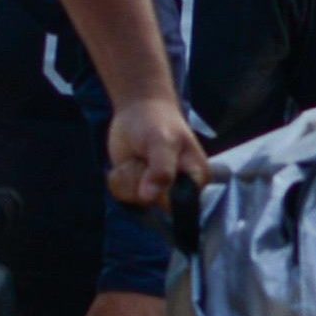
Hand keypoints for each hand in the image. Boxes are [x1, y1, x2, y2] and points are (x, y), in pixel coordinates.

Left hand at [105, 92, 208, 209]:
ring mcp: (157, 191)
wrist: (138, 109)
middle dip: (141, 180)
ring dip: (128, 176)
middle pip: (154, 205)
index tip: (153, 169)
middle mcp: (179, 191)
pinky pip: (121, 195)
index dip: (162, 195)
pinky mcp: (137, 189)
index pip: (181, 206)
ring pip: (134, 200)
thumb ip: (161, 170)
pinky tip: (127, 163)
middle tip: (144, 157)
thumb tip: (149, 198)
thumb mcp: (161, 142)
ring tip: (138, 157)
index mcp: (196, 180)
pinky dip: (118, 178)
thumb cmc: (157, 122)